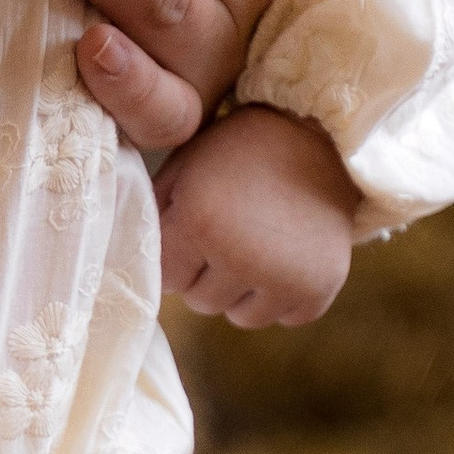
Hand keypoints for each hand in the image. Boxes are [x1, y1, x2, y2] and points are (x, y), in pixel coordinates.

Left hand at [156, 104, 356, 326]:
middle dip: (207, 274)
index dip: (178, 255)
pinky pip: (285, 317)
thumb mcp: (185, 166)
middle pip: (201, 302)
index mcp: (199, 221)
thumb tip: (132, 260)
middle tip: (232, 232)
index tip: (195, 230)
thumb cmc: (240, 149)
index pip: (168, 279)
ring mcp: (284, 277)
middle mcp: (241, 256)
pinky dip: (285, 295)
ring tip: (259, 244)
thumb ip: (154, 214)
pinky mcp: (319, 288)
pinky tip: (289, 255)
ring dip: (243, 291)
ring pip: (241, 317)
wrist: (321, 136)